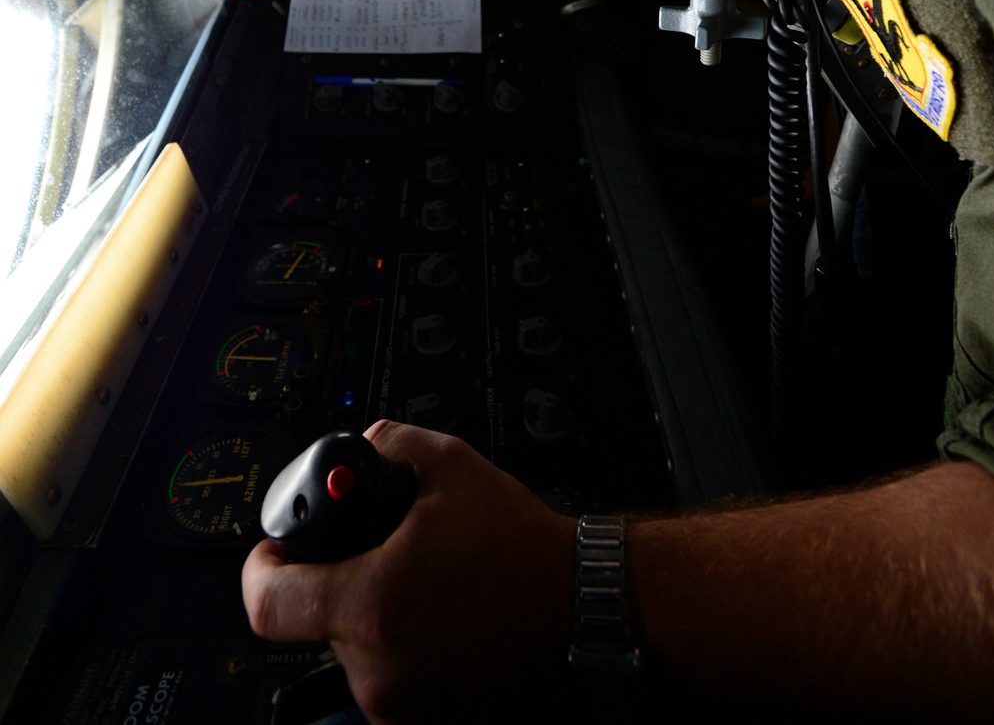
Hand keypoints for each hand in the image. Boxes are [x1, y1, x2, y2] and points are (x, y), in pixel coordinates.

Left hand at [242, 420, 575, 722]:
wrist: (584, 608)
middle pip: (318, 621)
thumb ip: (391, 444)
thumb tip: (362, 447)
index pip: (267, 603)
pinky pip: (390, 679)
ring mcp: (403, 705)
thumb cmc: (525, 549)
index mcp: (373, 603)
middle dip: (340, 579)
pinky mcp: (429, 721)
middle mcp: (379, 668)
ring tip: (427, 583)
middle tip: (379, 552)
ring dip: (375, 615)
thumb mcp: (453, 465)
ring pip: (356, 651)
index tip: (275, 550)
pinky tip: (443, 616)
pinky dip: (403, 646)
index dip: (261, 569)